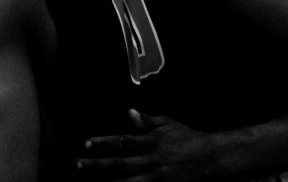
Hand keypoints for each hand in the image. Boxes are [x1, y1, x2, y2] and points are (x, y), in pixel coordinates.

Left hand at [77, 109, 215, 181]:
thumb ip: (146, 120)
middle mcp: (150, 161)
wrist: (208, 159)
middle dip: (97, 165)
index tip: (86, 143)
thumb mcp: (167, 124)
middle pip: (118, 164)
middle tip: (79, 164)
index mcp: (151, 142)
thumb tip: (130, 112)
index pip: (122, 142)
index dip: (103, 142)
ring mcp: (155, 177)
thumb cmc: (186, 138)